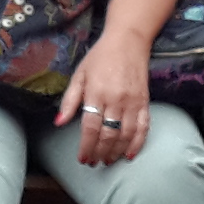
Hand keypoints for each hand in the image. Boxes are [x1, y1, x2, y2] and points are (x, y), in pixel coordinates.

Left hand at [59, 29, 155, 165]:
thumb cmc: (100, 57)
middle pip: (108, 134)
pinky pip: (143, 127)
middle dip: (100, 152)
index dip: (86, 146)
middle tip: (94, 162)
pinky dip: (137, 143)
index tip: (82, 158)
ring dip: (116, 152)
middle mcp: (116, 99)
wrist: (128, 41)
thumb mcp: (79, 75)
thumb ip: (69, 100)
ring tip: (108, 161)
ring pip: (125, 134)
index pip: (91, 127)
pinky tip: (129, 154)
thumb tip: (58, 123)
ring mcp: (132, 102)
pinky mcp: (144, 102)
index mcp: (96, 92)